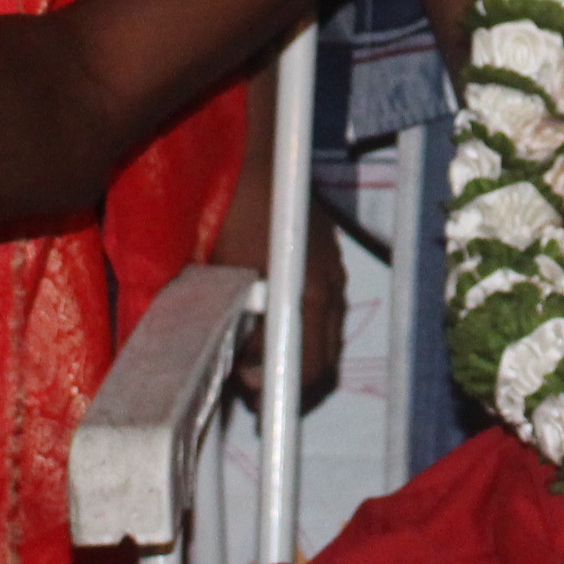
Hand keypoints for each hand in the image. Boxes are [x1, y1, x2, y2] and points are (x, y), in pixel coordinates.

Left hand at [219, 192, 347, 404]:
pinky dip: (306, 332)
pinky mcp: (333, 264)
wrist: (269, 166)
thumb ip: (235, 325)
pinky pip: (327, 315)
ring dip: (300, 357)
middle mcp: (331, 291)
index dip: (282, 393)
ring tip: (259, 360)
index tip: (252, 397)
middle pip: (325, 361)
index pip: (309, 368)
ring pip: (327, 339)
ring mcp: (336, 276)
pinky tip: (275, 324)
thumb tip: (240, 366)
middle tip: (253, 390)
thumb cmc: (239, 218)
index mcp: (307, 298)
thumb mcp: (227, 276)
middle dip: (294, 383)